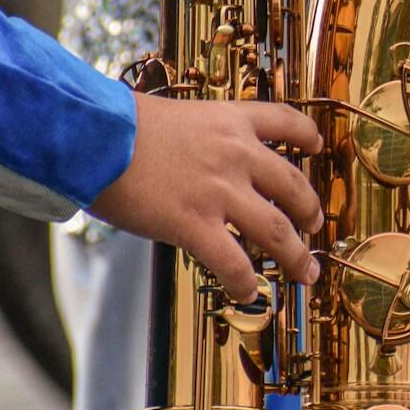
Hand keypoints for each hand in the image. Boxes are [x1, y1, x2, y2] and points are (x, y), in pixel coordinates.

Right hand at [89, 94, 325, 302]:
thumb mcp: (173, 116)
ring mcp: (219, 191)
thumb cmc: (117, 125)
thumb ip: (198, 137)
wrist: (92, 137)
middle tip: (313, 227)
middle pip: (293, 185)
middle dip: (310, 212)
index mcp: (229, 121)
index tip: (317, 145)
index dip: (307, 135)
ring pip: (278, 231)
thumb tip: (193, 159)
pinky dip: (245, 283)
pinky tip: (247, 293)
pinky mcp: (195, 224)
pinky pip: (234, 263)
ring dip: (297, 257)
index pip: (284, 121)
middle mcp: (235, 155)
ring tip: (305, 273)